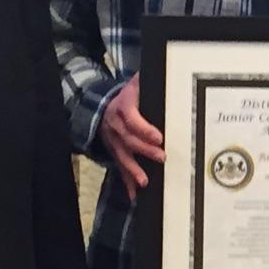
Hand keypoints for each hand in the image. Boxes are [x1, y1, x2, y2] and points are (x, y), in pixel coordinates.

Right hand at [100, 75, 164, 200]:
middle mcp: (115, 125)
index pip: (132, 119)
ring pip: (121, 156)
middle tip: (162, 157)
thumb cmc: (130, 94)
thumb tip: (166, 73)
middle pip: (128, 140)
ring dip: (133, 170)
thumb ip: (147, 80)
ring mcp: (112, 140)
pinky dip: (126, 182)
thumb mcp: (137, 83)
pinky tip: (133, 195)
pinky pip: (119, 168)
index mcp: (123, 106)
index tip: (159, 136)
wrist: (101, 105)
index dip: (144, 128)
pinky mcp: (114, 151)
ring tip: (144, 182)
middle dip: (144, 150)